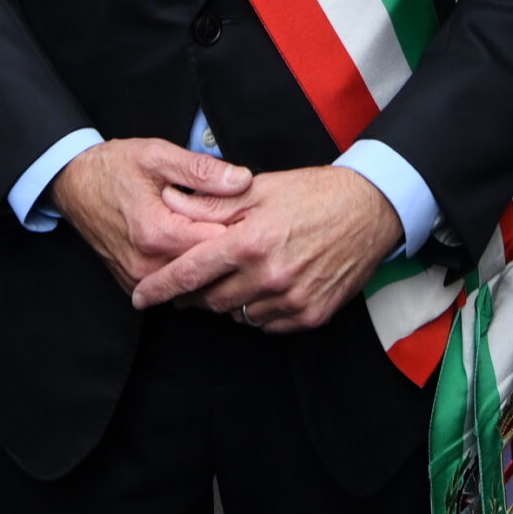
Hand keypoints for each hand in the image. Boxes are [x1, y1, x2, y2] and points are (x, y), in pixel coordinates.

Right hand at [51, 138, 250, 295]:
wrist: (74, 183)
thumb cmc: (113, 167)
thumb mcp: (158, 155)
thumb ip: (202, 170)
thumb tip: (241, 180)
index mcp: (156, 232)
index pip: (217, 243)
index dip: (238, 226)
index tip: (247, 212)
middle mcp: (147, 264)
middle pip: (207, 266)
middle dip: (227, 246)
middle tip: (239, 221)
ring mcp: (138, 278)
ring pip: (193, 281)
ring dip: (208, 260)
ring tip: (217, 232)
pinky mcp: (134, 283)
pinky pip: (174, 285)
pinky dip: (188, 268)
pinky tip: (194, 246)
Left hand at [136, 164, 402, 331]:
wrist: (371, 209)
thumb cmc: (314, 193)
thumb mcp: (260, 189)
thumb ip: (212, 203)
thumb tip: (169, 203)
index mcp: (250, 242)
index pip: (190, 273)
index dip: (160, 288)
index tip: (140, 298)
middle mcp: (269, 276)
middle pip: (211, 300)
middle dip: (197, 293)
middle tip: (198, 278)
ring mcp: (292, 300)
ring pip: (239, 315)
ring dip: (230, 301)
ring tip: (240, 275)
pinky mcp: (312, 315)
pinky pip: (268, 325)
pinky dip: (260, 311)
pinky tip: (267, 287)